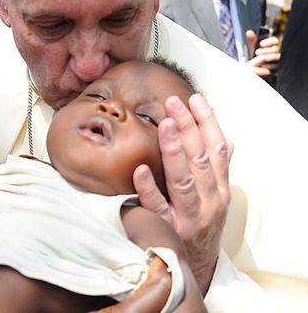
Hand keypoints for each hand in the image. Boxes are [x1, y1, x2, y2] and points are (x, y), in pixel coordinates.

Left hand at [132, 94, 231, 294]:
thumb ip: (219, 170)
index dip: (207, 123)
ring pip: (183, 180)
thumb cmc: (202, 224)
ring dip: (174, 150)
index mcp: (219, 188)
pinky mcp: (168, 229)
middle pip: (201, 159)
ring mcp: (189, 216)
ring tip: (165, 125)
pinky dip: (149, 188)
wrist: (196, 267)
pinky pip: (157, 207)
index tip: (195, 99)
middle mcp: (208, 200)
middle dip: (188, 128)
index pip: (217, 149)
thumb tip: (228, 140)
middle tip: (173, 103)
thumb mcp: (215, 197)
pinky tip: (140, 170)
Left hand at [245, 30, 279, 76]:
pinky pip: (277, 66)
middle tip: (257, 52)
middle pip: (276, 49)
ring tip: (259, 58)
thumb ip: (252, 41)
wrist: (258, 69)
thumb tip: (249, 32)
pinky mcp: (279, 69)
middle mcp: (278, 53)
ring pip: (278, 57)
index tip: (260, 44)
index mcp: (273, 46)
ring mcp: (279, 61)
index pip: (275, 40)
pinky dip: (269, 66)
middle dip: (266, 50)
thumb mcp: (254, 48)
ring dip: (268, 57)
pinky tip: (263, 66)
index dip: (269, 41)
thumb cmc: (257, 57)